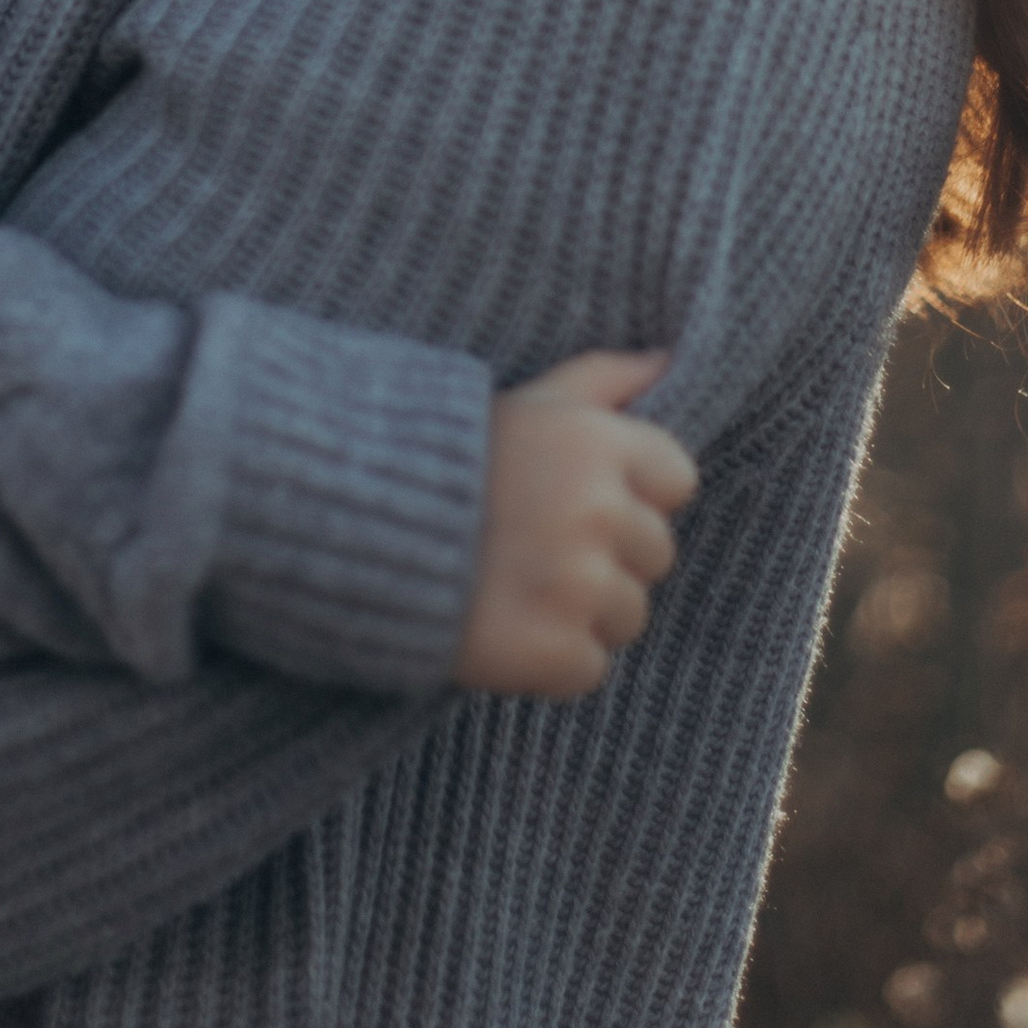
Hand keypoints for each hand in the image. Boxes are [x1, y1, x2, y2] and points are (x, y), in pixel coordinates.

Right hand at [455, 349, 697, 699]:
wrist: (351, 527)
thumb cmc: (445, 457)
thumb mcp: (527, 398)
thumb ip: (604, 376)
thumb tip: (668, 360)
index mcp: (598, 444)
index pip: (677, 480)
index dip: (632, 493)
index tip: (576, 497)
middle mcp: (598, 512)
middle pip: (656, 553)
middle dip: (608, 554)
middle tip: (537, 545)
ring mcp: (578, 585)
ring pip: (628, 615)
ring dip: (582, 611)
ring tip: (516, 585)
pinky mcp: (554, 650)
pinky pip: (589, 668)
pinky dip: (551, 660)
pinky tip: (504, 625)